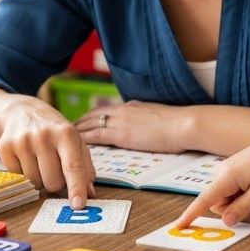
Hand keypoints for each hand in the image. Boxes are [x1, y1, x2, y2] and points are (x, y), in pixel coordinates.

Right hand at [0, 97, 95, 208]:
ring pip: (35, 183)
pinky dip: (24, 174)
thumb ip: (85, 168)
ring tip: (40, 161)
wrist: (24, 112)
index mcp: (66, 133)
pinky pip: (18, 178)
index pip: (72, 166)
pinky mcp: (5, 147)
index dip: (76, 187)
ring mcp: (22, 141)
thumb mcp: (75, 142)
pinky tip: (26, 158)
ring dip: (40, 179)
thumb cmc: (55, 131)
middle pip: (52, 182)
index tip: (79, 205)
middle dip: (56, 182)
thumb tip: (89, 193)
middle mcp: (43, 136)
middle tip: (55, 167)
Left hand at [75, 101, 189, 152]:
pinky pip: (95, 136)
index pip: (108, 110)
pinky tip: (74, 145)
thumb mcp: (160, 117)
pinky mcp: (120, 134)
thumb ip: (149, 120)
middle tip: (67, 128)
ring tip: (65, 137)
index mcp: (133, 106)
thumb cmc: (180, 125)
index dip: (94, 116)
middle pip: (94, 114)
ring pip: (90, 124)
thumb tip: (148, 127)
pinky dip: (83, 139)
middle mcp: (123, 110)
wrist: (184, 124)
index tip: (85, 120)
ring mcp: (120, 121)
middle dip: (80, 121)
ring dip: (77, 130)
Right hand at [174, 131, 249, 226]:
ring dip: (238, 204)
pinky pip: (231, 188)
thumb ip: (242, 209)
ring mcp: (228, 168)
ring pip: (225, 196)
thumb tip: (225, 221)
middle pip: (217, 202)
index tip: (178, 226)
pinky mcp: (234, 167)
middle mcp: (223, 170)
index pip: (204, 200)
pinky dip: (240, 195)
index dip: (191, 215)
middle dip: (232, 211)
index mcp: (227, 176)